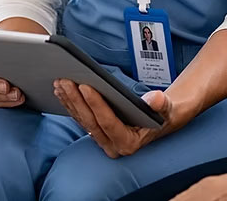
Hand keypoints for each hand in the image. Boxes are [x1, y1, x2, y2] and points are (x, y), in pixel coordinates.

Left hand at [53, 79, 179, 157]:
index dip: (96, 104)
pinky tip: (62, 90)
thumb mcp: (166, 108)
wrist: (159, 121)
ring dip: (69, 100)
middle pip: (90, 121)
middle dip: (76, 99)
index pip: (108, 123)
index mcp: (128, 143)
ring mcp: (102, 140)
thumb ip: (161, 104)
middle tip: (65, 80)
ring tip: (59, 82)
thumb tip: (155, 99)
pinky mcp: (96, 132)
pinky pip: (80, 118)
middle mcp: (112, 146)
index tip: (85, 85)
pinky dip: (70, 103)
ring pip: (81, 120)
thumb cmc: (162, 114)